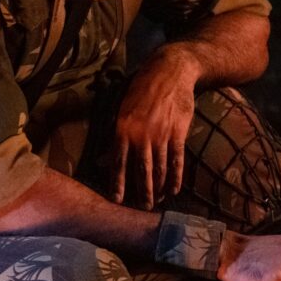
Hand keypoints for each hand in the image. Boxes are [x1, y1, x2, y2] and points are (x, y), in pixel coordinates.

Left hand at [112, 49, 197, 208]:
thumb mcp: (122, 109)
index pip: (118, 163)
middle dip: (142, 192)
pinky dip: (176, 177)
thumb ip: (115, 137)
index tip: (117, 201)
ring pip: (160, 169)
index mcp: (122, 129)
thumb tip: (102, 160)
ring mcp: (161, 135)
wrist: (170, 71)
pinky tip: (174, 189)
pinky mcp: (178, 133)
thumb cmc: (142, 89)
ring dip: (159, 188)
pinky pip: (177, 160)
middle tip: (142, 208)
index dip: (118, 184)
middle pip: (141, 171)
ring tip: (157, 201)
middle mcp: (141, 135)